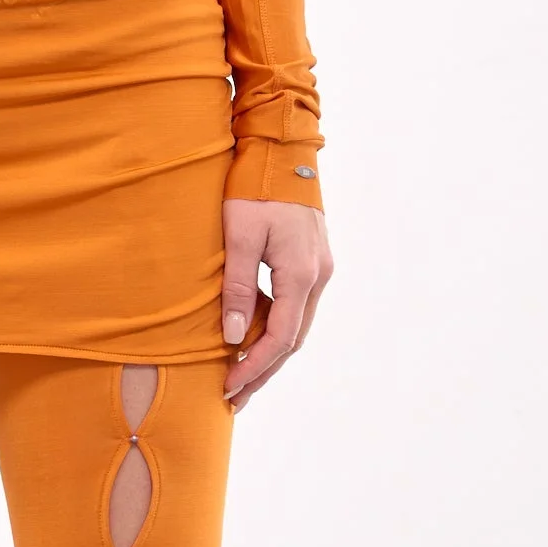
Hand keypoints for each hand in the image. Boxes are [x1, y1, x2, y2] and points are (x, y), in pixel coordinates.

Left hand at [220, 199, 332, 412]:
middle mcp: (318, 275)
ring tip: (241, 378)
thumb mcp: (239, 236)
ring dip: (269, 354)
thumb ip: (238, 288)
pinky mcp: (312, 260)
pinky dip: (275, 329)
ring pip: (296, 326)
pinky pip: (295, 307)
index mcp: (301, 273)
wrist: (282, 148)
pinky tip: (252, 339)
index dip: (254, 367)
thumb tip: (236, 338)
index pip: (281, 338)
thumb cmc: (255, 186)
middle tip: (234, 398)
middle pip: (293, 340)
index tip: (228, 387)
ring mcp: (319, 268)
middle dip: (262, 371)